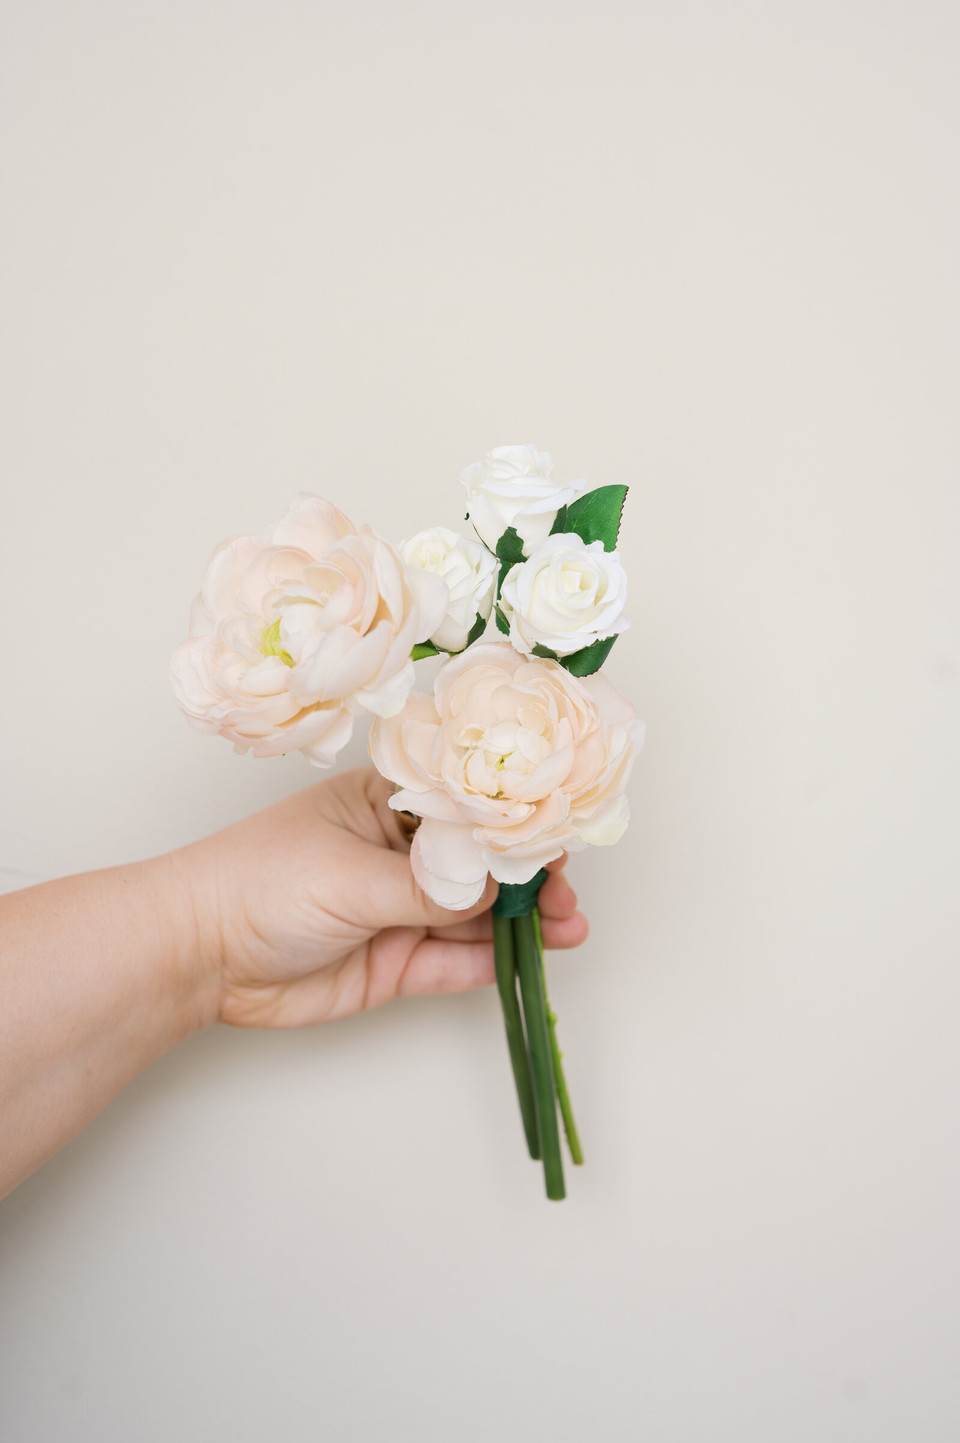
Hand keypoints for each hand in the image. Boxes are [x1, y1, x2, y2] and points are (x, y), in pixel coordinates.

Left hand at [187, 767, 588, 1028]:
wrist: (199, 956)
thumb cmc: (259, 883)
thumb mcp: (350, 874)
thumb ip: (427, 885)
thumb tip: (495, 885)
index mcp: (384, 805)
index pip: (462, 806)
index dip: (511, 820)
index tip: (556, 832)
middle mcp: (398, 854)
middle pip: (478, 863)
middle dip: (527, 877)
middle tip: (569, 893)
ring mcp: (399, 910)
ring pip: (474, 915)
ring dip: (522, 921)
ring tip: (570, 926)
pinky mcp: (394, 963)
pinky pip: (454, 960)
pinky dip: (492, 960)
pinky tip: (530, 955)